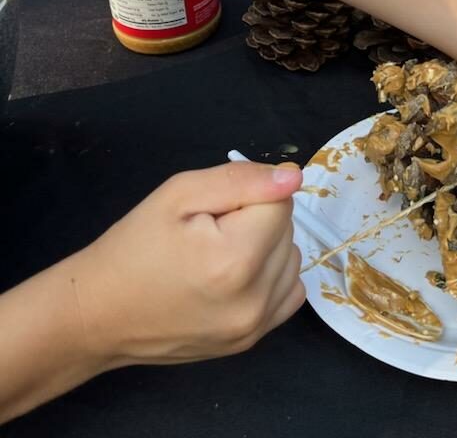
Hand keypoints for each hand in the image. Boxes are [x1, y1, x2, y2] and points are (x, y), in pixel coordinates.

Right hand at [69, 161, 303, 366]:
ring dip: (265, 247)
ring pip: (291, 258)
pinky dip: (271, 276)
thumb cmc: (133, 248)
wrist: (99, 313)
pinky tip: (236, 276)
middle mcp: (253, 299)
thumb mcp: (178, 194)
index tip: (211, 211)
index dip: (245, 195)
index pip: (280, 201)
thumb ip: (241, 180)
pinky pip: (289, 291)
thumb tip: (292, 178)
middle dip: (254, 220)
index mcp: (235, 260)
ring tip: (217, 254)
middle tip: (207, 232)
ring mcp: (254, 327)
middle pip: (287, 230)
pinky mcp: (251, 342)